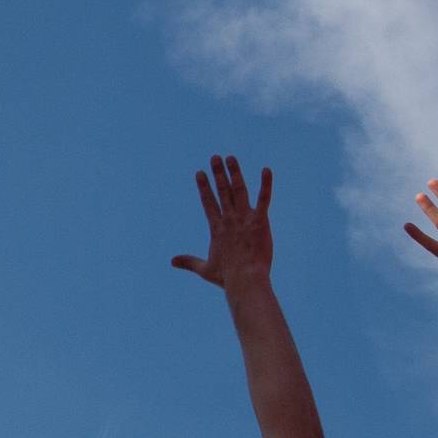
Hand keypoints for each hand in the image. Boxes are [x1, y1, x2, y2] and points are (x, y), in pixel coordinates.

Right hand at [171, 155, 272, 288]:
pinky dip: (265, 184)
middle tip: (215, 157)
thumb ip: (189, 262)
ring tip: (230, 158)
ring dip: (235, 173)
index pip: (208, 202)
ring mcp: (244, 219)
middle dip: (218, 173)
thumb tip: (171, 261)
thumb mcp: (205, 269)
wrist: (245, 279)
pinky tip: (266, 170)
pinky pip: (264, 199)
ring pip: (239, 190)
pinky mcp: (260, 221)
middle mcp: (229, 219)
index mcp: (217, 228)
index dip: (204, 187)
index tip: (200, 173)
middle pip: (222, 191)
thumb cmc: (227, 276)